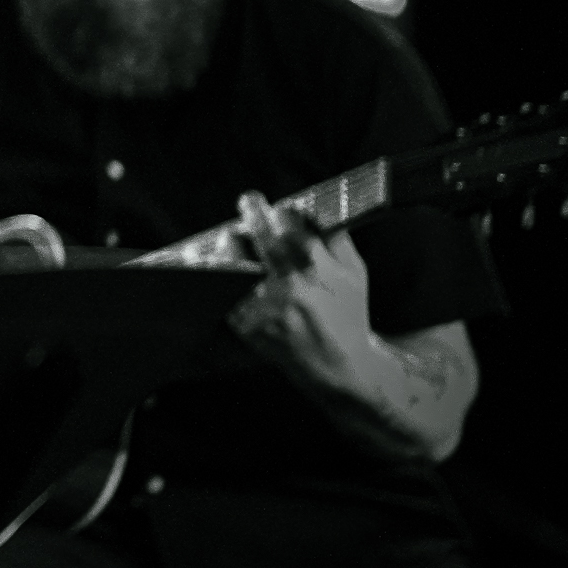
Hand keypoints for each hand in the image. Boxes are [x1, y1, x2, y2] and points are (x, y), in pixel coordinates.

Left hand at [226, 191, 374, 391]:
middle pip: (263, 240)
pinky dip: (217, 276)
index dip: (283, 212)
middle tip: (249, 200)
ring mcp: (268, 308)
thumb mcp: (356, 275)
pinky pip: (225, 294)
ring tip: (231, 237)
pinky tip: (211, 264)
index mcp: (320, 271)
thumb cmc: (348, 314)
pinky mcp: (249, 326)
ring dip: (231, 245)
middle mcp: (292, 288)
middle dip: (253, 214)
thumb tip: (313, 208)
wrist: (337, 366)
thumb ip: (338, 239)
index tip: (278, 207)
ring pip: (236, 265)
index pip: (293, 227)